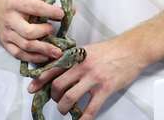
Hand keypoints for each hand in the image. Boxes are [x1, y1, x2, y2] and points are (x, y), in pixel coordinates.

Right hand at [0, 0, 64, 62]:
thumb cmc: (13, 5)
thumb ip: (44, 5)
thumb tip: (71, 11)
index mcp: (15, 4)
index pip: (34, 8)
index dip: (49, 12)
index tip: (62, 14)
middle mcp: (10, 20)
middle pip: (28, 32)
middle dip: (44, 34)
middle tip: (53, 31)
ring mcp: (7, 35)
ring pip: (26, 46)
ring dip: (44, 50)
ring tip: (58, 52)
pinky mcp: (6, 45)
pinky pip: (20, 55)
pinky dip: (35, 58)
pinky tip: (45, 57)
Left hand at [28, 38, 146, 119]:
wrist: (131, 50)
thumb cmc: (109, 50)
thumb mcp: (86, 50)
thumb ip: (73, 60)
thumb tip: (59, 70)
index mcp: (75, 56)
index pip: (52, 69)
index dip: (40, 81)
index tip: (31, 89)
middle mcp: (81, 67)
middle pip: (58, 85)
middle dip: (54, 97)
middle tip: (57, 101)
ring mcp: (93, 78)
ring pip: (70, 97)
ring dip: (64, 108)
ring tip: (65, 110)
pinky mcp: (105, 89)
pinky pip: (91, 108)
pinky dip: (83, 118)